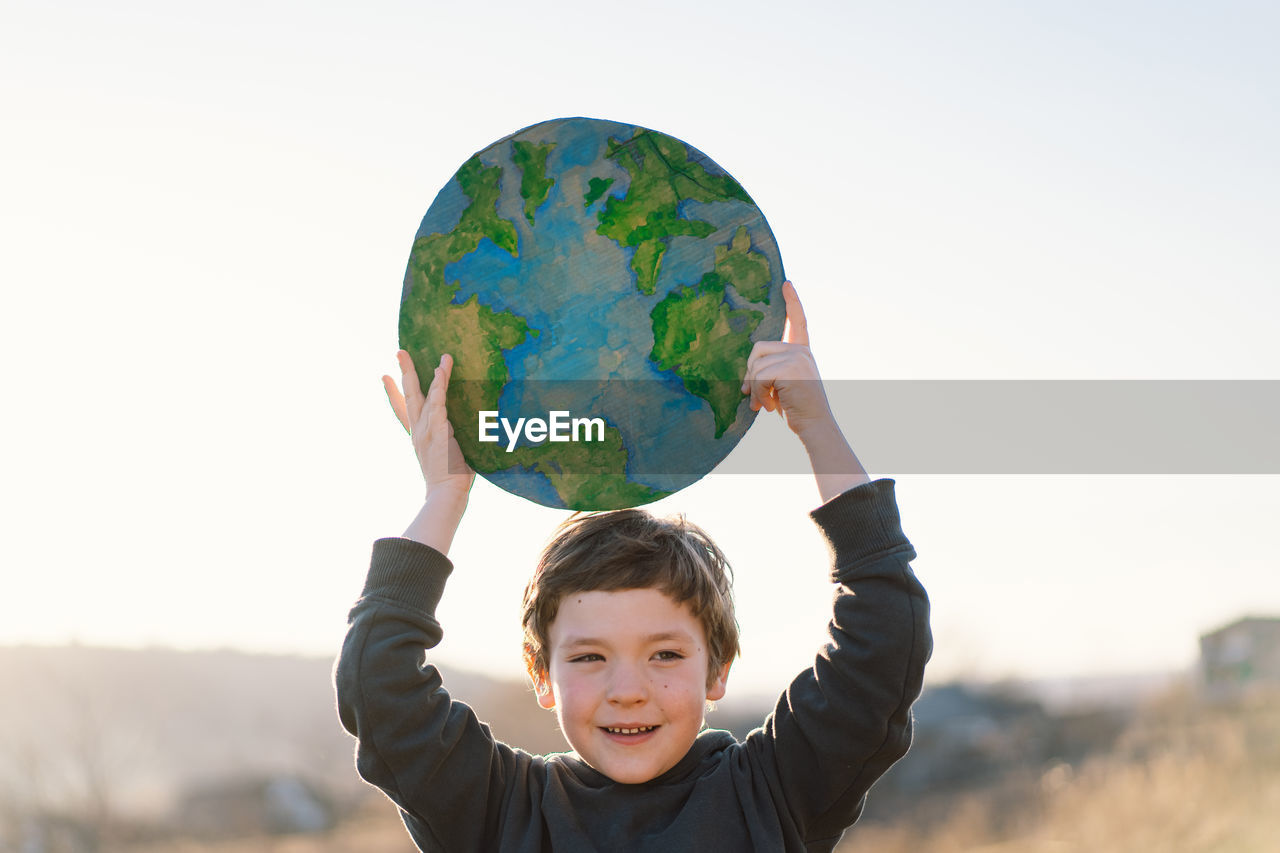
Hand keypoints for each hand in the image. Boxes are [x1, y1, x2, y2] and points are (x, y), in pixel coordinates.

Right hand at [382, 350, 474, 501]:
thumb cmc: (452, 479)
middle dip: (404, 372)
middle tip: (399, 352)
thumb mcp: (447, 455)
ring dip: (421, 372)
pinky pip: (438, 402)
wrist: (447, 494)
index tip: (384, 377)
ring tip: (424, 354)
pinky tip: (440, 370)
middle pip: (408, 395)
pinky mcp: (437, 429)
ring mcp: (425, 429)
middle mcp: (418, 430)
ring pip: (422, 394)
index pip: (402, 410)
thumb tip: (465, 430)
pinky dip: (439, 385)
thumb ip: (450, 440)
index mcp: (418, 436)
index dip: (393, 393)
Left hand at [741, 281, 835, 440]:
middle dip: (750, 374)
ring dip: (754, 389)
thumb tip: (746, 377)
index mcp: (801, 352)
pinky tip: (768, 407)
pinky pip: (760, 376)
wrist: (815, 427)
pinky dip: (759, 394)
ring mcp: (798, 357)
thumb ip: (771, 372)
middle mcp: (801, 351)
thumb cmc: (797, 410)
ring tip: (763, 405)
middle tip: (752, 397)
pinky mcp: (791, 367)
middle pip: (758, 349)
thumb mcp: (783, 386)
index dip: (792, 302)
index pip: (798, 322)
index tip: (786, 283)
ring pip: (756, 365)